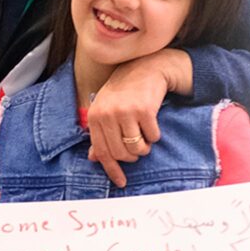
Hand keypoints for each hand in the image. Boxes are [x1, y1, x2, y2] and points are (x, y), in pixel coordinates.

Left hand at [85, 49, 191, 186]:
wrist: (146, 68)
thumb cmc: (125, 91)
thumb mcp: (106, 110)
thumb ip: (100, 133)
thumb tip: (94, 158)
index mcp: (95, 116)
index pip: (102, 152)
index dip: (112, 170)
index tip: (121, 182)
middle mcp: (107, 114)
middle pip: (121, 153)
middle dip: (132, 156)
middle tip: (138, 147)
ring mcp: (125, 112)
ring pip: (137, 148)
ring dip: (144, 148)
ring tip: (145, 137)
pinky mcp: (144, 110)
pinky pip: (153, 137)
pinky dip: (155, 135)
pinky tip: (152, 124)